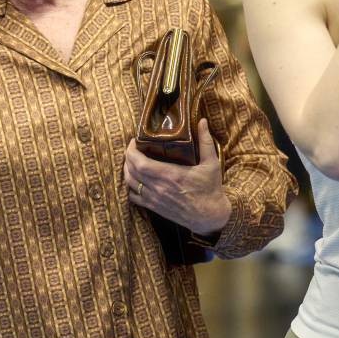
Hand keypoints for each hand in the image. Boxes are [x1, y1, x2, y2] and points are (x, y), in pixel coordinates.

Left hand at [125, 119, 231, 234]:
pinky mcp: (154, 208)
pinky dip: (130, 187)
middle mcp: (159, 187)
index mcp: (170, 175)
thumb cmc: (211, 189)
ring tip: (131, 161)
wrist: (210, 217)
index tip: (134, 141)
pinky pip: (133, 198)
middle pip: (131, 170)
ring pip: (130, 183)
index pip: (139, 162)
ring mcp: (155, 199)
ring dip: (127, 170)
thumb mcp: (211, 164)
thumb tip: (202, 121)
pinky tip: (135, 179)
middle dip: (128, 157)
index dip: (131, 150)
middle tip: (132, 148)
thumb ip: (206, 141)